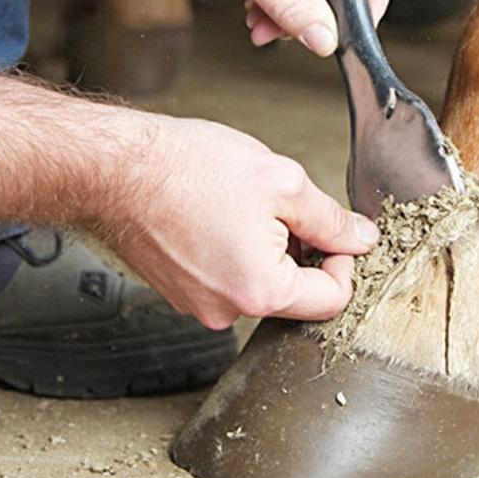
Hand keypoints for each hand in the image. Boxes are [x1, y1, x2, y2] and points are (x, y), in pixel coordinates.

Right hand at [105, 113, 378, 329]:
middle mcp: (227, 310)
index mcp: (260, 292)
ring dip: (268, 248)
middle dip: (302, 251)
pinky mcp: (180, 290)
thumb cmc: (188, 170)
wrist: (117, 167)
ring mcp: (199, 304)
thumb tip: (361, 240)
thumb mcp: (283, 183)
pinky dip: (236, 250)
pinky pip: (228, 277)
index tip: (333, 229)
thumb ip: (331, 220)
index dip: (344, 259)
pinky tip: (220, 214)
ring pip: (260, 283)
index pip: (333, 299)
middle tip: (284, 207)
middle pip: (295, 294)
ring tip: (244, 205)